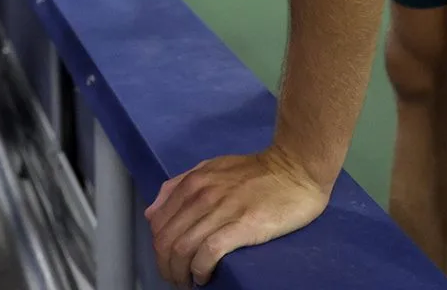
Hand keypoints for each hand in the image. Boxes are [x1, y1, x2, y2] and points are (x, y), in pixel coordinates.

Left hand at [145, 146, 330, 285]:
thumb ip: (179, 186)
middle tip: (176, 279)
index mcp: (192, 182)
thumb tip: (152, 213)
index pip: (158, 222)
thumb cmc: (254, 172)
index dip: (158, 248)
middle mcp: (200, 195)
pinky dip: (200, 270)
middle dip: (166, 266)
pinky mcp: (241, 226)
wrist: (293, 169)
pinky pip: (208, 252)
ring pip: (182, 248)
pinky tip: (204, 277)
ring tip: (189, 282)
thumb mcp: (210, 169)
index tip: (169, 262)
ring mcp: (220, 210)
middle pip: (166, 239)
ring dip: (180, 273)